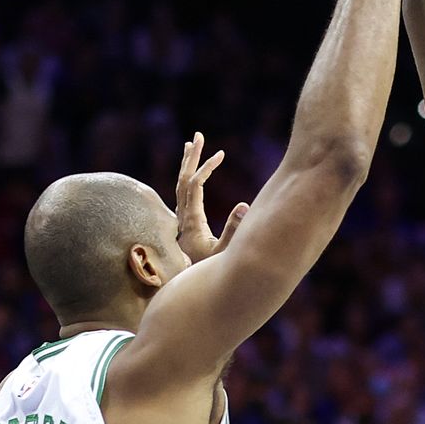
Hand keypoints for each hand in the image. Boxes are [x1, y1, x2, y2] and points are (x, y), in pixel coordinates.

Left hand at [175, 132, 247, 262]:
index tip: (221, 154)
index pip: (194, 186)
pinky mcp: (186, 223)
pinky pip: (184, 194)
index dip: (206, 168)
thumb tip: (244, 204)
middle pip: (183, 180)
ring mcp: (182, 220)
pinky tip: (193, 173)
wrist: (191, 287)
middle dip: (191, 157)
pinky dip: (189, 178)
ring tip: (192, 145)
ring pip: (180, 186)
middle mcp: (183, 218)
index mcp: (191, 221)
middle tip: (198, 136)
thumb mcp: (225, 252)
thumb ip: (234, 230)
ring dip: (187, 164)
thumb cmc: (210, 271)